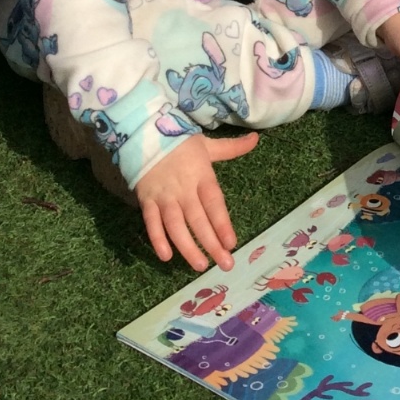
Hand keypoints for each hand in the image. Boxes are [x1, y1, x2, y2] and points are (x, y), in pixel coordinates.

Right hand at [135, 131, 257, 271]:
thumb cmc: (178, 141)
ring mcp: (164, 196)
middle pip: (198, 220)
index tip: (232, 243)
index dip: (222, 224)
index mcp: (202, 175)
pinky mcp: (146, 200)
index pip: (214, 203)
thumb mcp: (207, 144)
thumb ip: (232, 148)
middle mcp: (184, 189)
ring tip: (200, 266)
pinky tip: (166, 256)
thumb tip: (256, 139)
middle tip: (225, 264)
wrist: (142, 133)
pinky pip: (151, 223)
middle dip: (211, 244)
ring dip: (187, 247)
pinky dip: (157, 239)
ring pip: (176, 226)